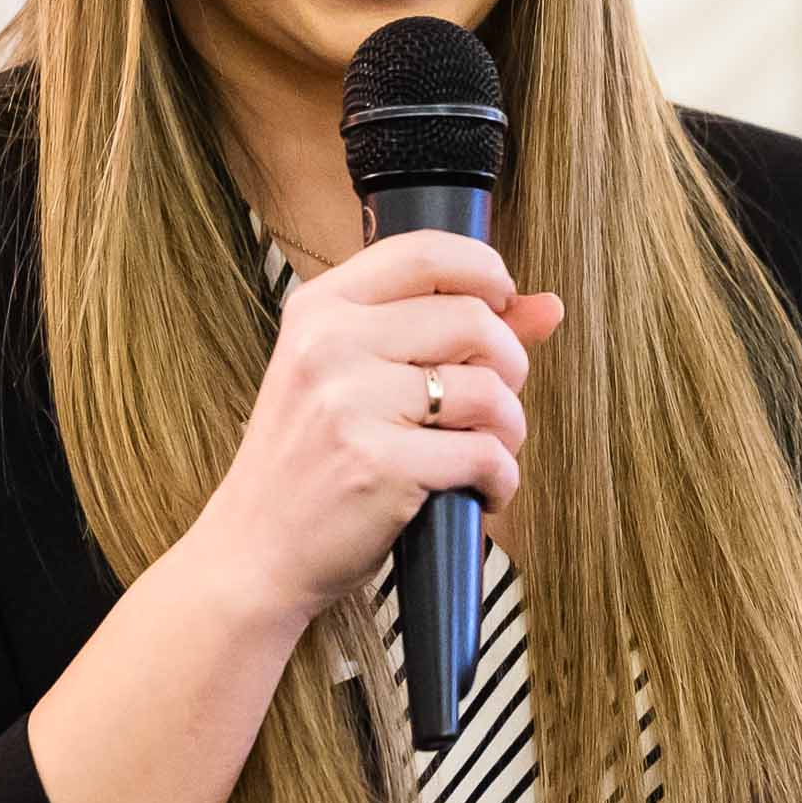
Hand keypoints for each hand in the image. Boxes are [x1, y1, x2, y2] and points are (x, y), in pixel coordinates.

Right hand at [176, 229, 565, 623]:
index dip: (485, 272)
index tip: (501, 305)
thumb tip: (547, 306)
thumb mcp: (351, 378)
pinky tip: (482, 492)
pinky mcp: (381, 466)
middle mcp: (330, 345)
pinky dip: (502, 479)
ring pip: (490, 390)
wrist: (254, 550)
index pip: (426, 252)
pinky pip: (486, 455)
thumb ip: (445, 333)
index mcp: (319, 310)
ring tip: (488, 453)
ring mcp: (352, 405)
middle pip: (473, 320)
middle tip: (494, 404)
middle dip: (510, 365)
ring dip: (510, 429)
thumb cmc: (310, 463)